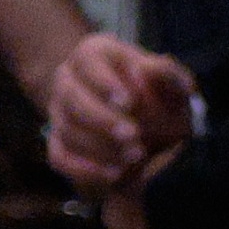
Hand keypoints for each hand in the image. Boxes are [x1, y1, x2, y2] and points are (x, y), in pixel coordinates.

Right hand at [39, 31, 199, 197]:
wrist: (150, 126)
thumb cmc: (160, 97)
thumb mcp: (172, 82)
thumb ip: (167, 73)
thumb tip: (145, 69)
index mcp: (93, 53)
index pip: (88, 61)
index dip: (105, 82)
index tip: (129, 103)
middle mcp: (68, 79)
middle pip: (72, 97)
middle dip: (102, 120)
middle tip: (133, 136)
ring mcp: (58, 112)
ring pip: (67, 129)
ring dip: (100, 147)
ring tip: (136, 157)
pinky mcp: (56, 141)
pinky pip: (59, 157)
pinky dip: (85, 169)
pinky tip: (115, 175)